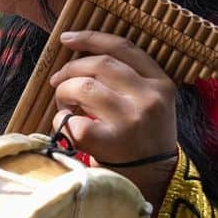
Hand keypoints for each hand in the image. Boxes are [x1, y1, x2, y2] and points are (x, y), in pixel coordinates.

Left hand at [50, 30, 178, 208]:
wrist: (153, 179)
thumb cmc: (141, 137)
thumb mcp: (149, 102)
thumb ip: (126, 79)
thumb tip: (79, 57)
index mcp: (160, 83)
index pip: (123, 48)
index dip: (90, 38)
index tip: (66, 38)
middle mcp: (148, 98)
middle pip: (99, 65)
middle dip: (70, 70)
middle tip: (57, 82)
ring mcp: (130, 120)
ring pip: (83, 88)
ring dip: (63, 92)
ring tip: (63, 104)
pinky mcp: (111, 142)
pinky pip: (73, 121)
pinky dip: (61, 121)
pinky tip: (66, 127)